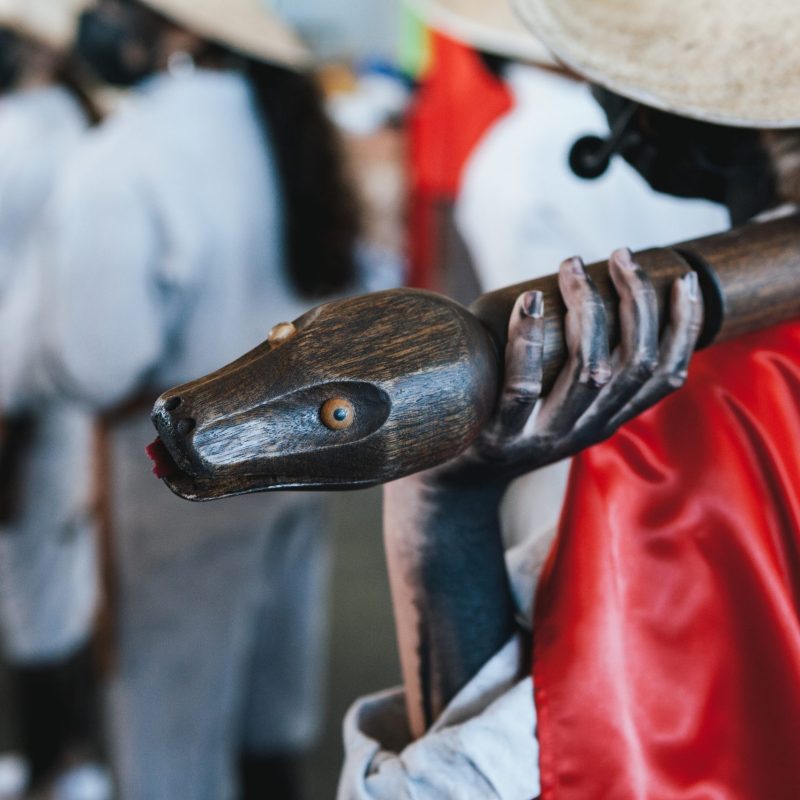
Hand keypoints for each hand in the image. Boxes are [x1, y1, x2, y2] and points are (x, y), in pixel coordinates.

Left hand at [430, 248, 702, 487]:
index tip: (685, 279)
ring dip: (588, 310)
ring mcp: (543, 436)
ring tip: (574, 267)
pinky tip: (530, 302)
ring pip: (588, 371)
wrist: (454, 482)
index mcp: (606, 419)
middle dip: (638, 301)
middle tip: (622, 256)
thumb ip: (580, 370)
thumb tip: (596, 294)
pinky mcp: (499, 437)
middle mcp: (584, 430)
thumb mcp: (557, 406)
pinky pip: (522, 389)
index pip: (666, 376)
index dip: (685, 327)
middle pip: (634, 364)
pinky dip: (529, 341)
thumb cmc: (506, 426)